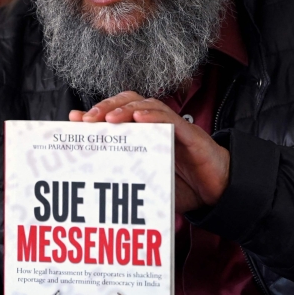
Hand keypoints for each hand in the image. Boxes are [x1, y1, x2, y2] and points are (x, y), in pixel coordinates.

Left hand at [69, 92, 229, 211]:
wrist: (219, 193)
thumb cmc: (184, 185)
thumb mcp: (147, 180)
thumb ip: (126, 171)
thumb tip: (94, 173)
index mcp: (146, 132)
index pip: (118, 112)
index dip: (96, 112)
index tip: (74, 120)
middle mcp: (158, 124)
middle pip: (129, 101)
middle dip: (105, 106)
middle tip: (86, 120)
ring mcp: (174, 126)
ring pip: (147, 104)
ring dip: (125, 108)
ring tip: (107, 118)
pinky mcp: (190, 133)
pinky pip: (170, 118)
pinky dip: (153, 114)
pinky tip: (138, 117)